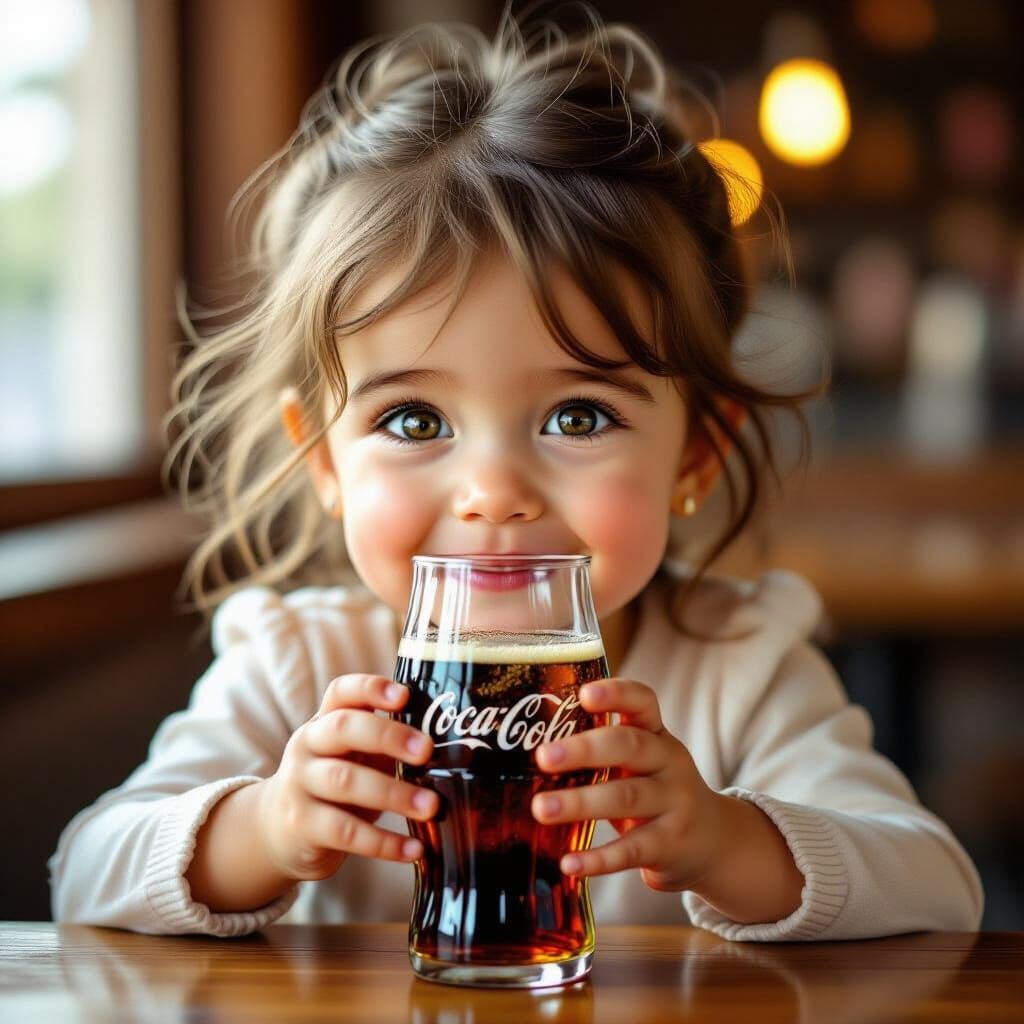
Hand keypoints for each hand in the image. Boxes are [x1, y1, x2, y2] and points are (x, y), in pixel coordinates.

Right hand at [255, 674, 438, 881]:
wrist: (278, 831)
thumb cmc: (336, 785)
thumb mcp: (354, 757)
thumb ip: (389, 745)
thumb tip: (458, 746)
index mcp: (325, 721)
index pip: (341, 692)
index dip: (371, 688)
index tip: (405, 696)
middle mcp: (307, 745)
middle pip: (342, 728)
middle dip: (388, 736)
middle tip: (427, 751)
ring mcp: (299, 784)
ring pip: (345, 781)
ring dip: (394, 794)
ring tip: (432, 807)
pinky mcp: (301, 825)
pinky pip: (345, 832)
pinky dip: (384, 843)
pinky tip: (414, 850)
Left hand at [531, 678, 727, 892]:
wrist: (713, 842)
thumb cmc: (657, 790)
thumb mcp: (642, 762)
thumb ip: (603, 749)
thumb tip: (527, 740)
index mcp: (657, 735)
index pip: (643, 703)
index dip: (616, 694)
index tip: (584, 694)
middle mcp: (669, 763)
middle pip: (630, 746)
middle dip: (585, 749)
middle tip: (543, 756)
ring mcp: (674, 804)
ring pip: (626, 798)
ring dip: (580, 803)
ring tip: (540, 808)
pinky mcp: (670, 845)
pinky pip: (632, 851)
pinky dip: (599, 859)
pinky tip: (569, 862)